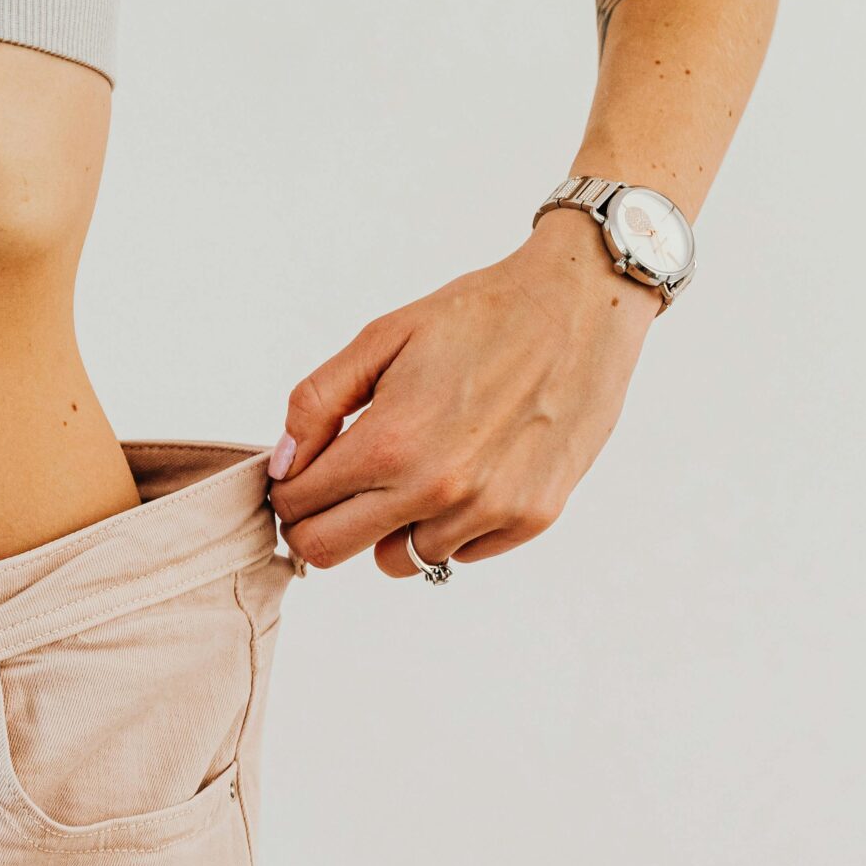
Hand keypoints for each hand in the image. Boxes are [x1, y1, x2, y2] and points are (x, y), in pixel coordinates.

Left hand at [268, 210, 655, 576]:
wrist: (582, 305)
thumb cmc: (478, 316)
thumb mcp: (380, 338)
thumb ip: (317, 403)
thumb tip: (283, 463)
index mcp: (389, 443)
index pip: (296, 507)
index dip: (286, 492)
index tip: (299, 476)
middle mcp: (436, 489)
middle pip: (331, 551)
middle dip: (317, 523)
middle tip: (332, 492)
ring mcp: (488, 510)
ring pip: (398, 560)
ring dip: (389, 526)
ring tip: (412, 472)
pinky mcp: (532, 518)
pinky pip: (458, 554)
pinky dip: (448, 527)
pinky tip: (464, 474)